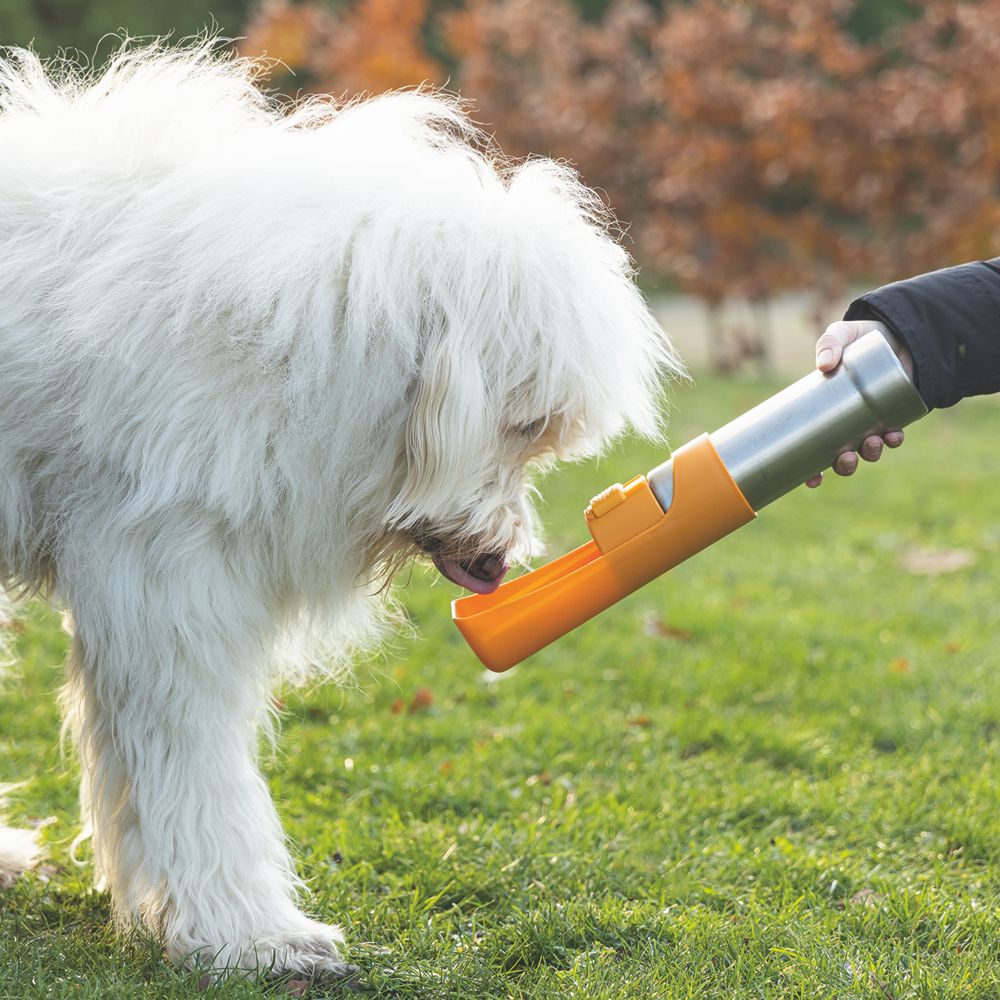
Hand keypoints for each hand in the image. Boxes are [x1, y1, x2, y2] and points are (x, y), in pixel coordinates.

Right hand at [805, 319, 913, 487]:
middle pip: (843, 457)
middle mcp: (847, 424)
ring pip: (868, 450)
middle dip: (844, 466)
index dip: (813, 470)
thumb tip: (823, 365)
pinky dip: (894, 439)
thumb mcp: (840, 335)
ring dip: (870, 453)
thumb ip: (829, 344)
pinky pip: (893, 434)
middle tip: (845, 458)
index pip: (815, 450)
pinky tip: (894, 436)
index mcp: (825, 414)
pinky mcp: (895, 414)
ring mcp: (871, 421)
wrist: (897, 332)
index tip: (812, 480)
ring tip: (872, 443)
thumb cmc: (861, 338)